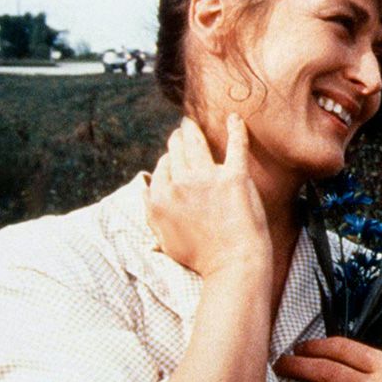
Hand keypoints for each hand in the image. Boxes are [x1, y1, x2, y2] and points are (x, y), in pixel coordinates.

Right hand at [146, 114, 269, 277]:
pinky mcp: (234, 177)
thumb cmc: (201, 257)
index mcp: (160, 198)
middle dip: (177, 139)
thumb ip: (151, 213)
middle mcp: (179, 184)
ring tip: (191, 123)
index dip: (170, 159)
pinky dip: (235, 129)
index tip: (175, 156)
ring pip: (196, 144)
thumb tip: (145, 193)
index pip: (163, 167)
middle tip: (182, 130)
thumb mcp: (164, 238)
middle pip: (177, 151)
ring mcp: (207, 178)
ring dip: (192, 130)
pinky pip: (235, 146)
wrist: (233, 263)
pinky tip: (234, 117)